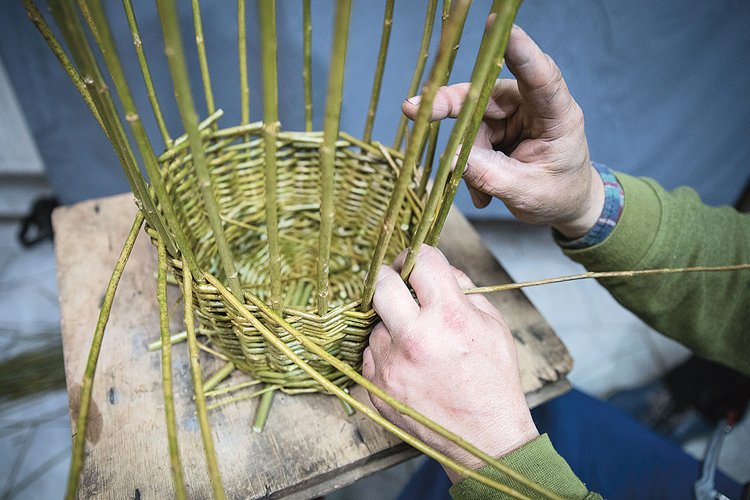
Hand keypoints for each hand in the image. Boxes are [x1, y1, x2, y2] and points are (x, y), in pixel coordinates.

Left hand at [363, 245, 537, 481]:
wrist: (483, 440)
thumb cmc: (493, 381)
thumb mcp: (493, 326)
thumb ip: (465, 290)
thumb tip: (439, 270)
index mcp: (450, 317)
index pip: (422, 261)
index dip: (420, 254)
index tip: (417, 260)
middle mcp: (416, 337)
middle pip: (382, 284)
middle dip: (391, 277)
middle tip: (399, 281)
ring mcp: (391, 363)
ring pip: (377, 321)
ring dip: (392, 322)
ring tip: (417, 341)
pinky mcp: (376, 385)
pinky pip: (372, 352)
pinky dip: (387, 350)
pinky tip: (409, 363)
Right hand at [402, 25, 602, 238]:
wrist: (564, 204)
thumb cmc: (558, 195)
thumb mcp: (527, 193)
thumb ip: (492, 177)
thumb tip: (451, 158)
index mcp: (557, 115)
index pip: (541, 77)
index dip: (520, 51)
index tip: (499, 27)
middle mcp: (531, 106)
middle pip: (485, 94)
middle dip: (449, 104)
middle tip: (412, 109)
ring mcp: (511, 115)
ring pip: (470, 122)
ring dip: (467, 157)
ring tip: (483, 192)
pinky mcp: (495, 127)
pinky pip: (468, 142)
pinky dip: (469, 168)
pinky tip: (484, 193)